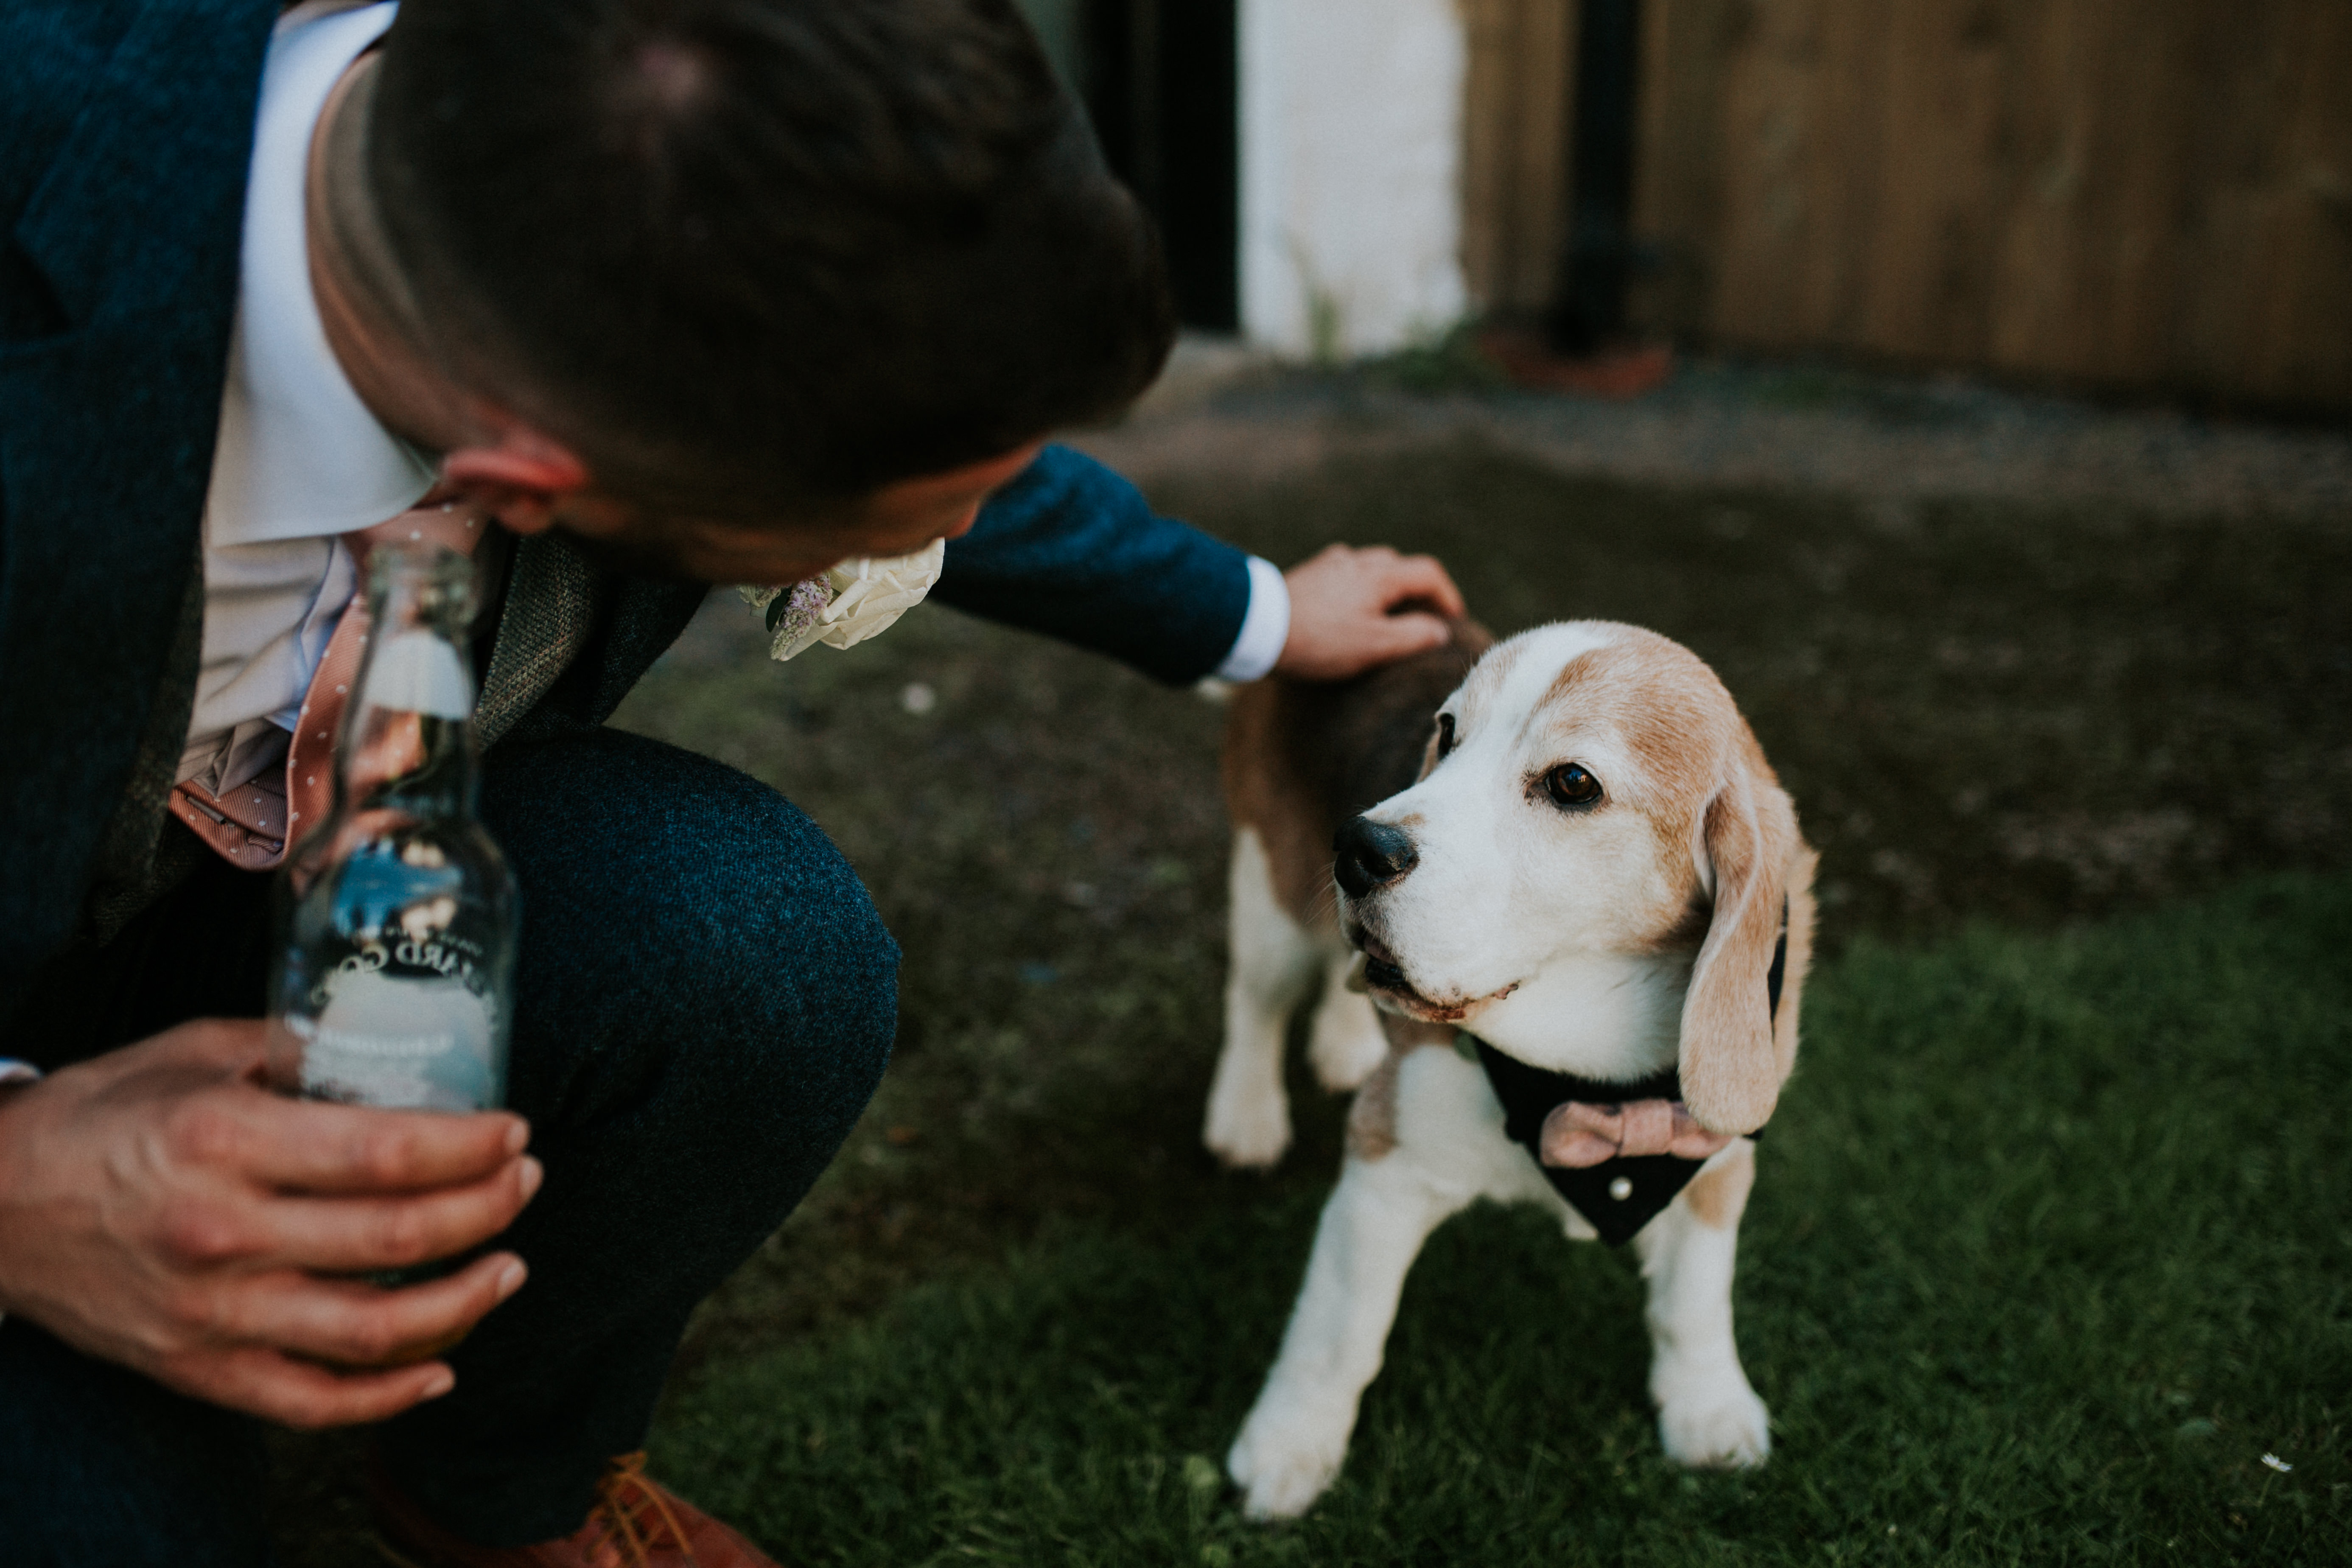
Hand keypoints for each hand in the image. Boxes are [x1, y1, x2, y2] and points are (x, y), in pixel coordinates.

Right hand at [0, 1019, 538, 1428]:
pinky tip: (439, 1370)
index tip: (514, 1133)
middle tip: (526, 1184)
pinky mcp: (196, 1368)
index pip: (387, 1151)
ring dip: (464, 1303)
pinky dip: (387, 1397)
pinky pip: (311, 1401)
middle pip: (399, 1238)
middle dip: (487, 1210)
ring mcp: (212, 1312)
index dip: (471, 1147)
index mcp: (228, 1140)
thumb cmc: (97, 1117)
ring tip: (509, 1268)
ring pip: (374, 1331)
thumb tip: (382, 1040)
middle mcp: (225, 1232)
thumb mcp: (191, 1053)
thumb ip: (290, 1048)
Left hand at [1274, 544, 1466, 680]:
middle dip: (1417, 591)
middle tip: (1423, 619)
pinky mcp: (1308, 574)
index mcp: (1380, 575)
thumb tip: (1440, 631)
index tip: (1453, 620)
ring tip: (1386, 614)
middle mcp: (1357, 560)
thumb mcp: (1375, 645)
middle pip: (1400, 567)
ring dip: (1386, 587)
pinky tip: (1348, 606)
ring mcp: (1330, 564)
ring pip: (1370, 568)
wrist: (1258, 627)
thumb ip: (1414, 636)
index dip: (1447, 596)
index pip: (1428, 573)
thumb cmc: (1320, 640)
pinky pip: (1344, 573)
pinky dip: (1358, 587)